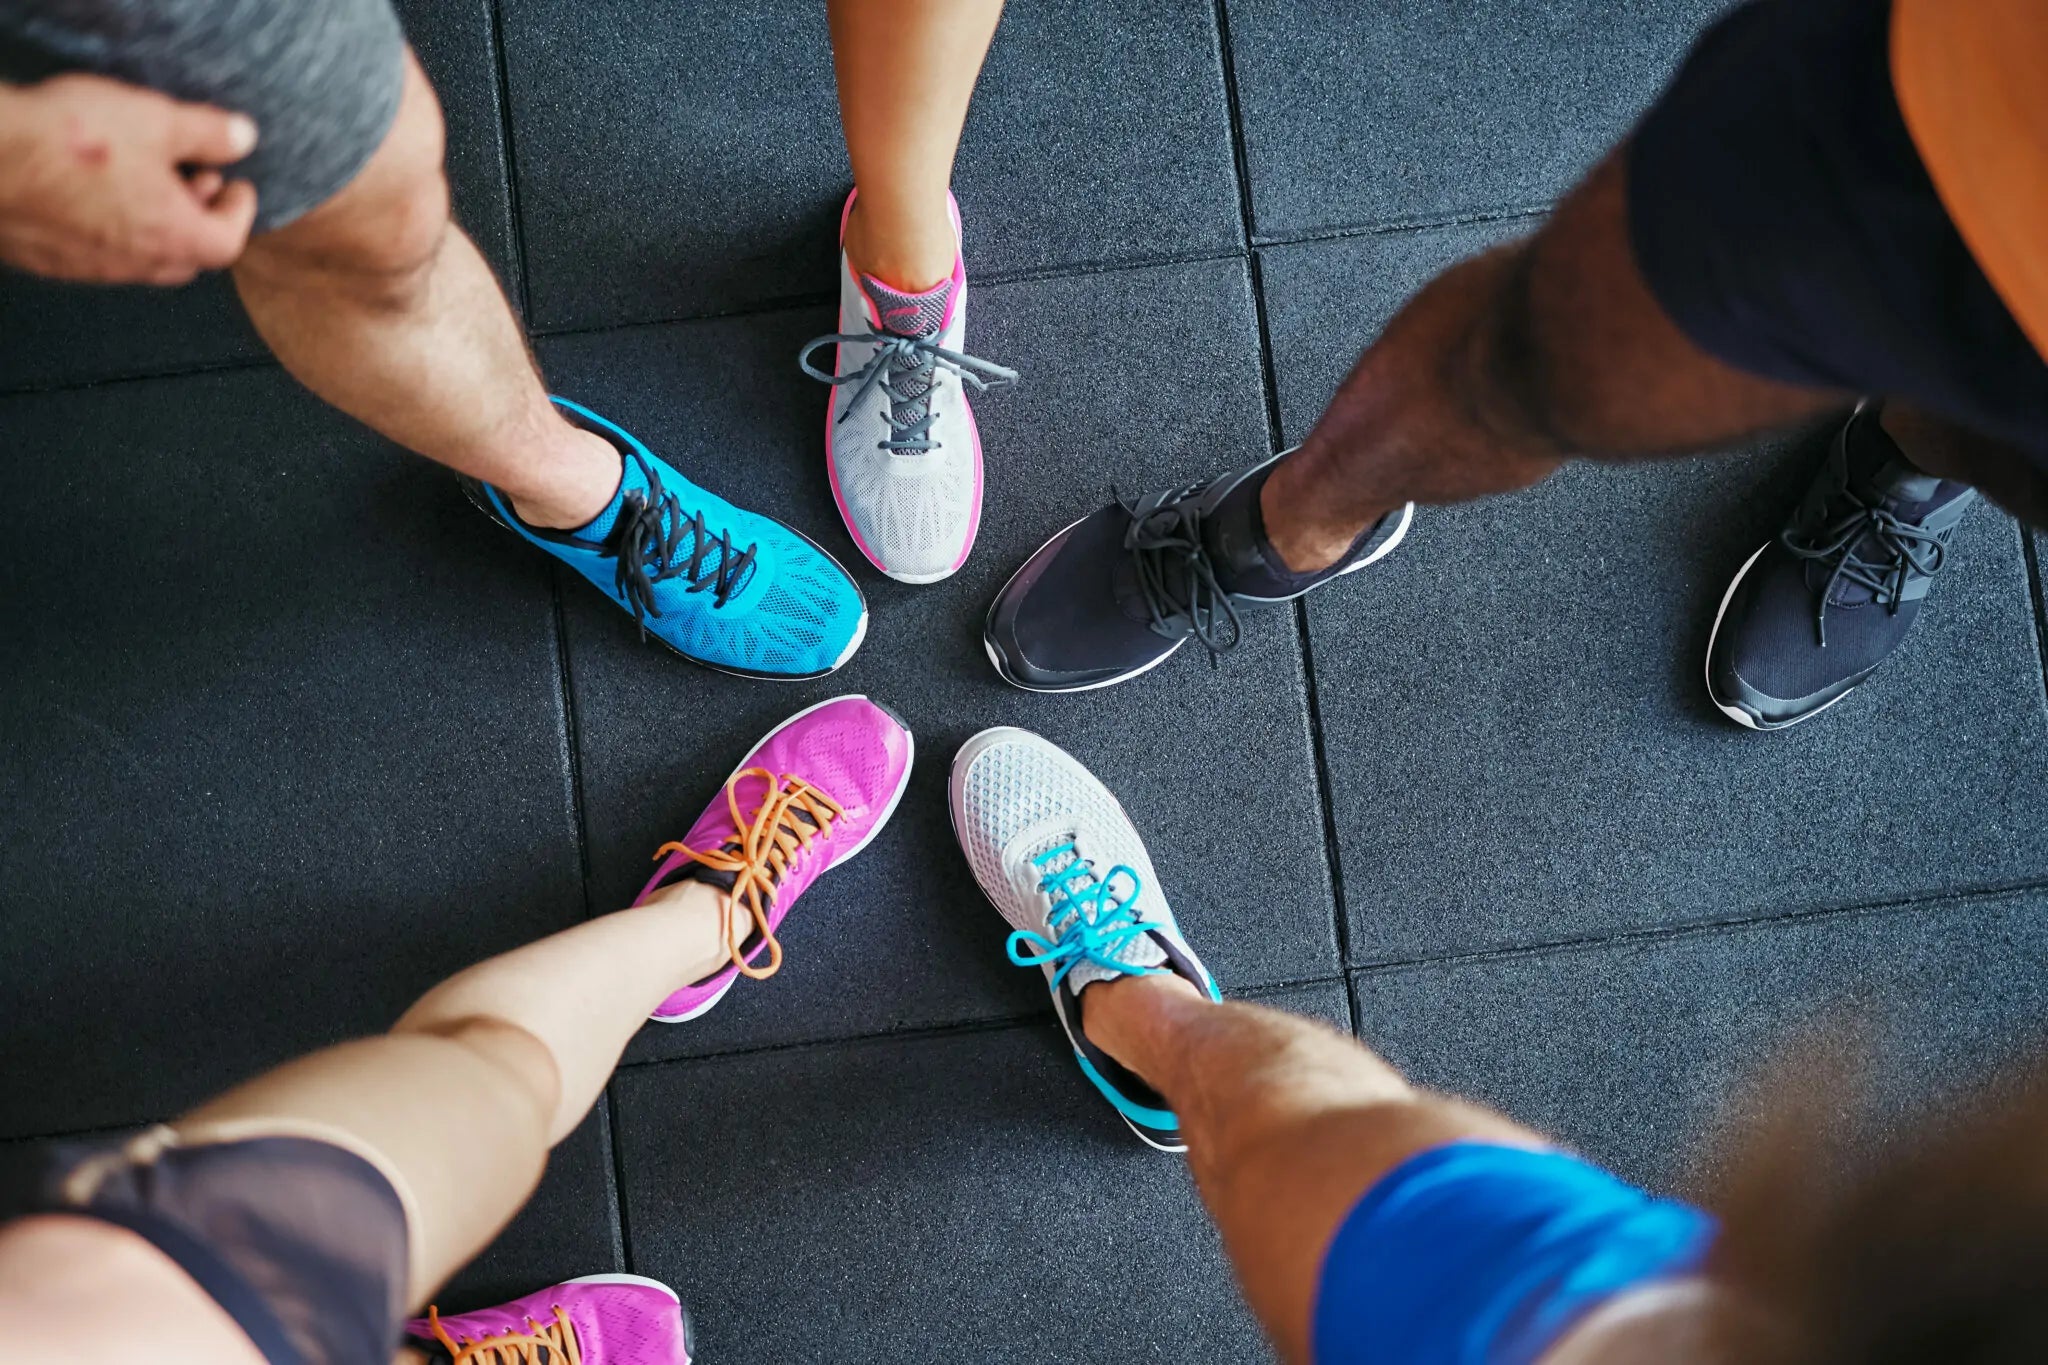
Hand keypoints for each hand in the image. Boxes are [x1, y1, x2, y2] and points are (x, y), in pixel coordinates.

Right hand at [0, 73, 259, 284]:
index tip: (237, 187)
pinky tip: (95, 195)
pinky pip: (95, 255)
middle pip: (187, 257)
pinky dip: (112, 230)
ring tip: (147, 183)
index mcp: (172, 236)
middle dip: (199, 220)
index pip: (228, 243)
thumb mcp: (154, 121)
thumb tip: (243, 137)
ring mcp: (87, 268)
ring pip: (140, 259)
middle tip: (197, 183)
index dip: (240, 214)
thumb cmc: (71, 141)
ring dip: (155, 225)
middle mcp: (134, 264)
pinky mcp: (47, 261)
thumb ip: (206, 132)